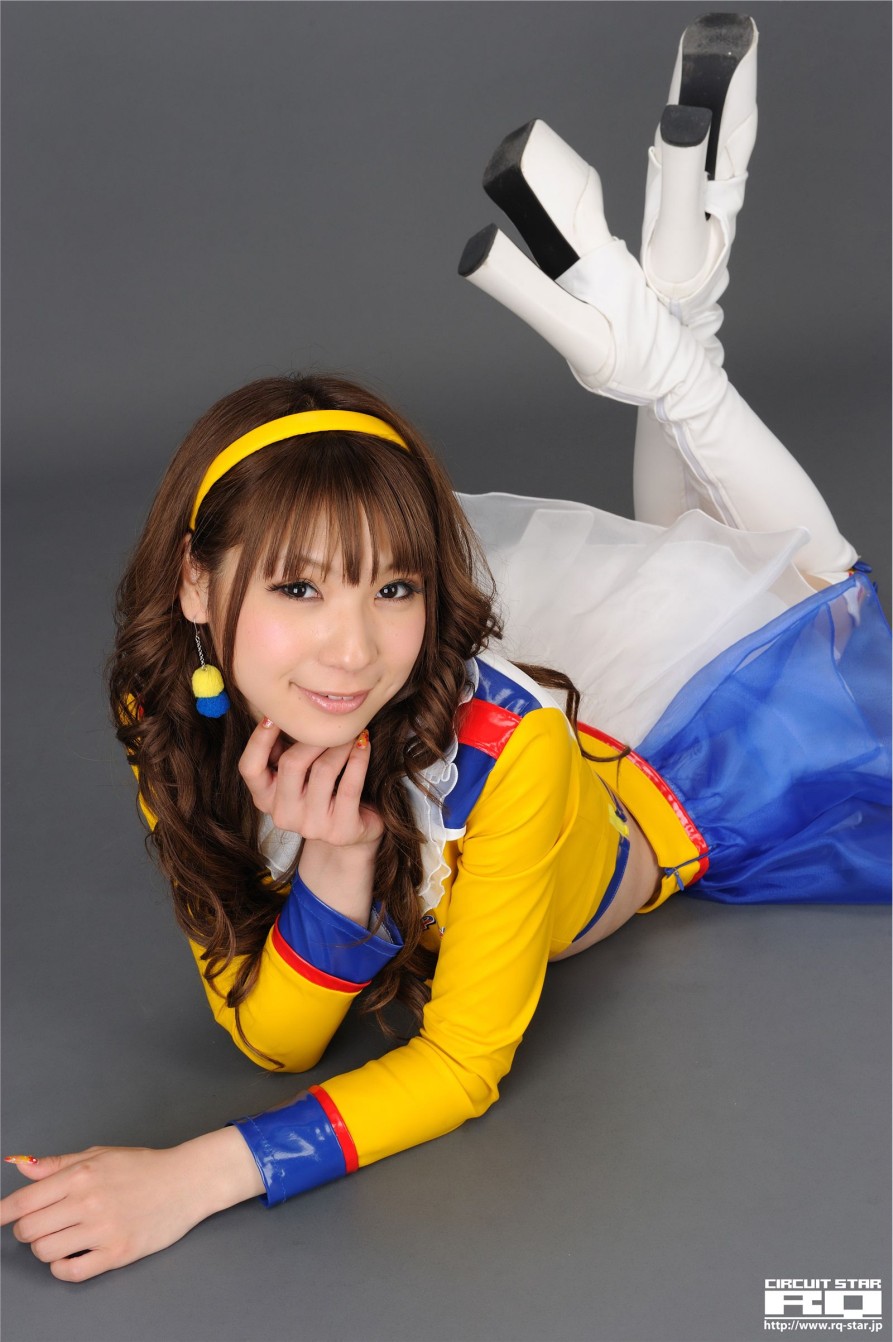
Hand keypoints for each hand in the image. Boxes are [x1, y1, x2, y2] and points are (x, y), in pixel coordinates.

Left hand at [1, 1128, 262, 1281]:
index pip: (23, 1202)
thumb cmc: (144, 1167)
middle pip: (29, 1231)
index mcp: (81, 1174)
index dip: (2, 1214)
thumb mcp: (99, 1154)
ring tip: (63, 1237)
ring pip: (45, 1252)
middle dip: (29, 1230)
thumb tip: (22, 1167)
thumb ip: (58, 1164)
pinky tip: (72, 1255)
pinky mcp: (117, 1253)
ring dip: (46, 1248)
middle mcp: (88, 1201)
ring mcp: (102, 1229)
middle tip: (44, 1224)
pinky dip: (63, 1268)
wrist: (187, 1181)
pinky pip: (72, 1272)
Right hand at [239, 720, 382, 848]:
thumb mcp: (297, 774)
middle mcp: (283, 815)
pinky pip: (350, 785)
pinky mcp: (340, 831)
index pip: (250, 768)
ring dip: (340, 745)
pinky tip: (364, 744)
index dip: (259, 739)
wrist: (352, 834)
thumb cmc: (322, 791)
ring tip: (351, 733)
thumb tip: (283, 712)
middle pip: (291, 764)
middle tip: (329, 724)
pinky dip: (358, 758)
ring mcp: (311, 826)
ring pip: (323, 770)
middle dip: (312, 738)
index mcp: (265, 799)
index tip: (274, 715)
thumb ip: (283, 749)